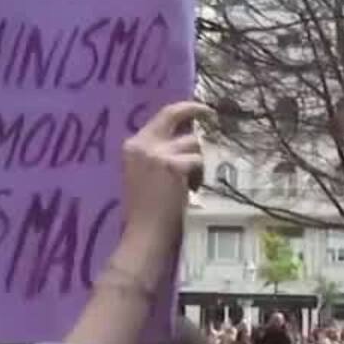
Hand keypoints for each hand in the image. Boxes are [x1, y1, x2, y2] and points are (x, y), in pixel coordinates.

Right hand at [117, 101, 208, 252]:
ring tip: (190, 183)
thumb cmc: (145, 210)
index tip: (197, 110)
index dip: (181, 110)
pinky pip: (197, 162)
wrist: (144, 233)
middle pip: (174, 114)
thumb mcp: (142, 174)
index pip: (160, 117)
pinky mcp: (174, 167)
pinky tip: (191, 190)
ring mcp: (158, 154)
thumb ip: (156, 153)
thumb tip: (184, 136)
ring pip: (192, 143)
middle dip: (195, 109)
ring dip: (197, 162)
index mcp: (132, 146)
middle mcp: (143, 144)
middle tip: (210, 113)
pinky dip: (199, 176)